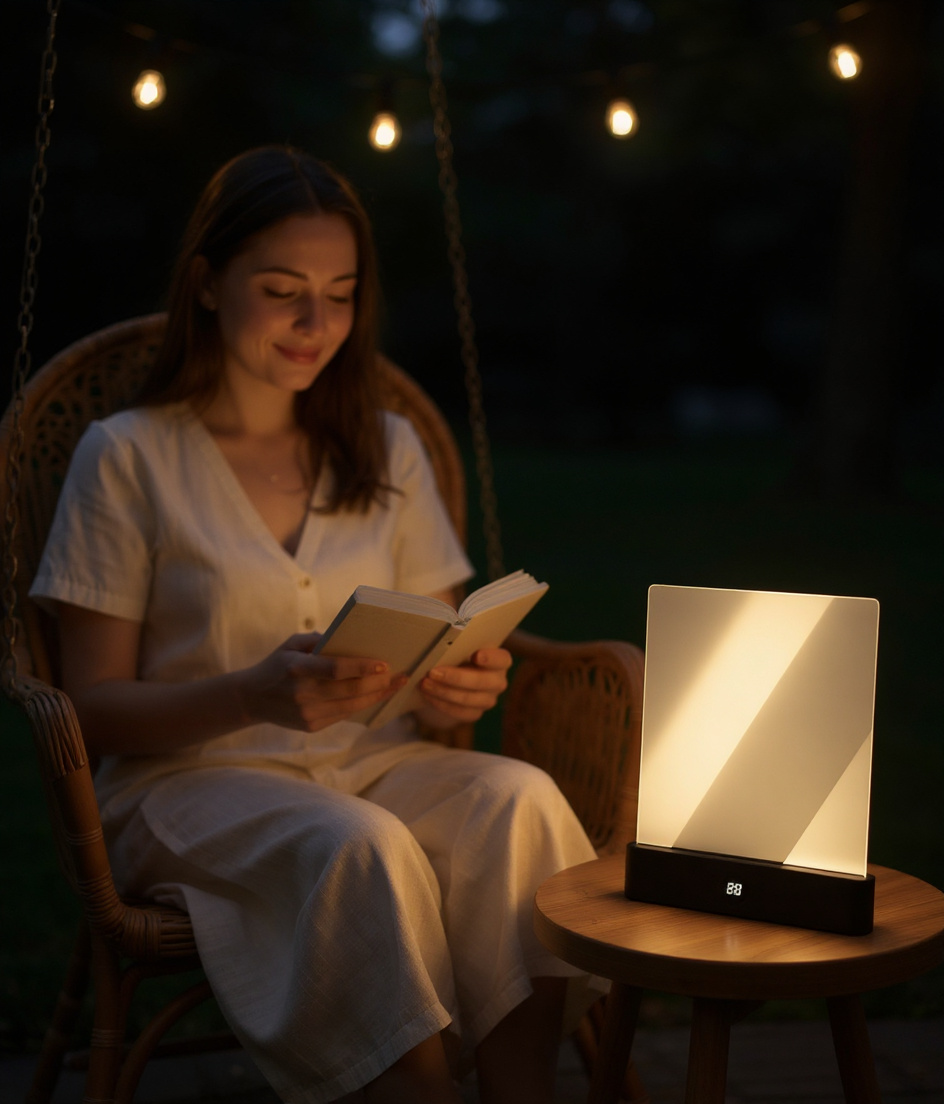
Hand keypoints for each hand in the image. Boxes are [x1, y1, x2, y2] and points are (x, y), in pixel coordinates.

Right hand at [239, 632, 404, 731]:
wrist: (253, 698)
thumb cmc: (278, 664)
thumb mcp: (292, 644)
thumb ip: (320, 640)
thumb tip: (352, 640)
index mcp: (296, 667)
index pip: (335, 669)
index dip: (362, 668)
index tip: (384, 664)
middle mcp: (302, 693)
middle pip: (349, 690)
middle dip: (379, 683)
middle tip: (399, 675)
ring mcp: (307, 713)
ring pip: (351, 706)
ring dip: (377, 696)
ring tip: (395, 686)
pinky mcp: (311, 726)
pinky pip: (344, 714)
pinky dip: (362, 704)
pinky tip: (376, 695)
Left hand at [417, 646, 511, 725]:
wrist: (452, 676)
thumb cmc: (458, 653)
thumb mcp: (461, 645)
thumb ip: (457, 643)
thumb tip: (440, 639)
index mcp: (500, 660)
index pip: (502, 659)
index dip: (491, 658)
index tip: (476, 655)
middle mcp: (498, 681)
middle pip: (482, 682)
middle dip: (456, 678)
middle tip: (432, 672)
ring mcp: (488, 699)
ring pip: (469, 700)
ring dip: (444, 692)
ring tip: (425, 684)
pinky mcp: (475, 713)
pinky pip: (460, 713)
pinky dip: (442, 704)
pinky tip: (428, 695)